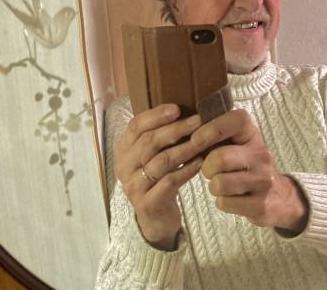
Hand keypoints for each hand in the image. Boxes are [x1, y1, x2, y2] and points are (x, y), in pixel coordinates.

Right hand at [114, 104, 202, 249]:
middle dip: (176, 129)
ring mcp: (133, 186)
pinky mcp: (147, 203)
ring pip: (162, 160)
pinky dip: (187, 170)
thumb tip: (182, 109)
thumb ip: (158, 135)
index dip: (157, 115)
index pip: (136, 125)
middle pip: (150, 141)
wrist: (155, 218)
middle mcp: (123, 166)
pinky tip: (200, 163)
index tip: (178, 108)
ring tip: (203, 140)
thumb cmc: (157, 178)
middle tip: (198, 121)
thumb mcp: (152, 155)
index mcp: (122, 149)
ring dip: (185, 148)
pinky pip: (170, 181)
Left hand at [191, 109, 308, 232]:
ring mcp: (263, 181)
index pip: (234, 121)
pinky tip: (232, 197)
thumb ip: (216, 134)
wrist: (279, 197)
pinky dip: (222, 201)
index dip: (211, 129)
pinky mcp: (260, 205)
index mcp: (252, 134)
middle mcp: (261, 155)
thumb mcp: (237, 143)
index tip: (195, 140)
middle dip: (207, 167)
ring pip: (220, 183)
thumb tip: (185, 130)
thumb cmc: (245, 164)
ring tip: (222, 184)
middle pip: (220, 158)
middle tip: (210, 170)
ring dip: (214, 186)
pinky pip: (225, 203)